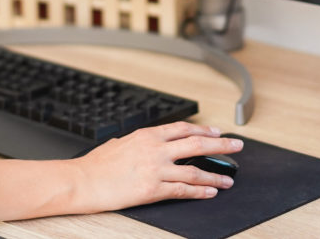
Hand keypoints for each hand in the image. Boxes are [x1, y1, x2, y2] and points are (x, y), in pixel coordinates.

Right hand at [72, 122, 242, 211]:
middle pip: (196, 144)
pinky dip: (201, 191)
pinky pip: (184, 190)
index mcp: (147, 135)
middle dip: (221, 144)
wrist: (82, 181)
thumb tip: (139, 143)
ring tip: (229, 178)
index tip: (216, 132)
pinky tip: (211, 192)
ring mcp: (156, 169)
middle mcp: (155, 149)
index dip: (203, 130)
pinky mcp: (154, 189)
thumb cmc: (95, 164)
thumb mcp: (118, 143)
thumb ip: (135, 142)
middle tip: (237, 145)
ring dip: (215, 175)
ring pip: (195, 170)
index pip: (183, 128)